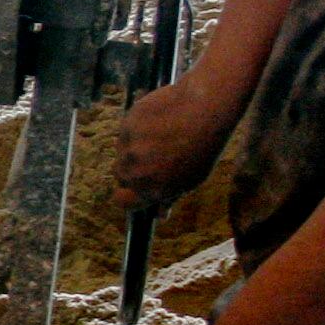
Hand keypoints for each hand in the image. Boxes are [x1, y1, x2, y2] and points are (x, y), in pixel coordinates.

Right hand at [118, 78, 238, 211]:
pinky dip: (135, 128)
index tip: (133, 186)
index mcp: (152, 190)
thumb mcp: (192, 179)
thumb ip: (170, 197)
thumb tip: (158, 216)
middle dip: (132, 167)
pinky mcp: (126, 126)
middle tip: (152, 154)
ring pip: (122, 151)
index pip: (122, 201)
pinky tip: (156, 121)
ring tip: (158, 134)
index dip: (126, 194)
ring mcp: (128, 149)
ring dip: (133, 146)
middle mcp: (136, 173)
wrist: (203, 109)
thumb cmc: (203, 146)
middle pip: (120, 174)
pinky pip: (125, 131)